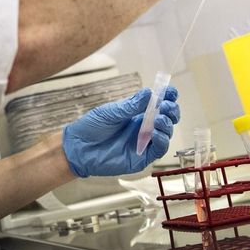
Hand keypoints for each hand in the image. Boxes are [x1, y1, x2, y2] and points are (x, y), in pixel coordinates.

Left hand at [62, 87, 178, 177]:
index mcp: (137, 113)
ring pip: (166, 133)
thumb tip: (150, 92)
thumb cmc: (92, 127)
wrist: (78, 147)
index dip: (168, 97)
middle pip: (167, 118)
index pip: (158, 104)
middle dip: (171, 110)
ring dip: (167, 124)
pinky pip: (158, 150)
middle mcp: (143, 127)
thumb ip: (132, 105)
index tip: (171, 91)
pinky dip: (162, 141)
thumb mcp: (112, 112)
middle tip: (166, 105)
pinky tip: (156, 133)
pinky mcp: (142, 158)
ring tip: (159, 119)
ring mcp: (144, 142)